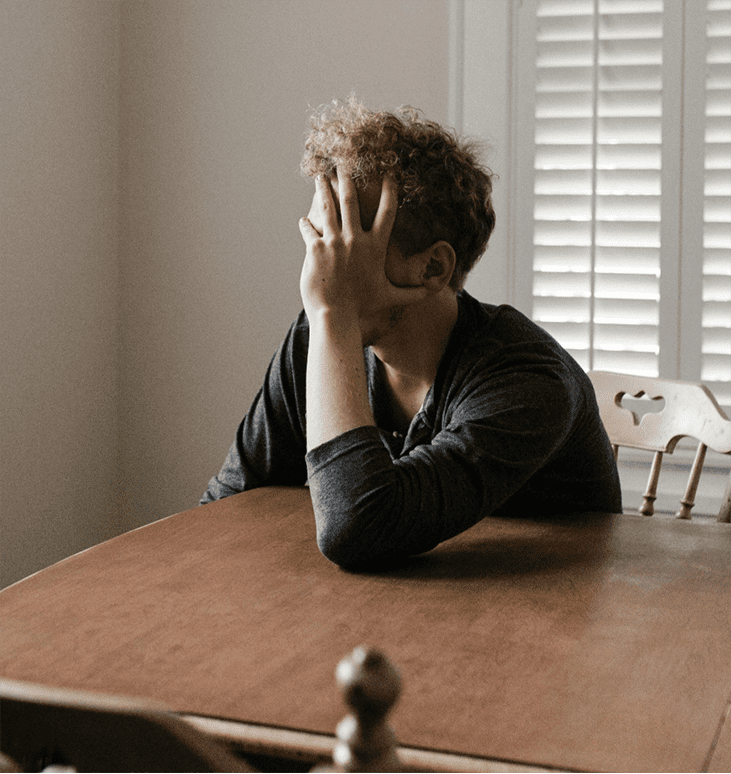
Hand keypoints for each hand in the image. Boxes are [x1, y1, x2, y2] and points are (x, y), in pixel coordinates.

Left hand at [298, 169, 421, 330]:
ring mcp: (334, 242)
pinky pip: (309, 228)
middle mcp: (355, 239)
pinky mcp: (315, 248)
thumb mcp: (390, 298)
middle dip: (347, 179)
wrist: (337, 316)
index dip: (389, 190)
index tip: (389, 173)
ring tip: (319, 176)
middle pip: (351, 200)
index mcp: (375, 246)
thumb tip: (432, 293)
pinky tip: (303, 220)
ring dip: (323, 189)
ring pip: (327, 207)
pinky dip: (306, 224)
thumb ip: (411, 293)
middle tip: (344, 163)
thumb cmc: (363, 308)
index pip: (387, 211)